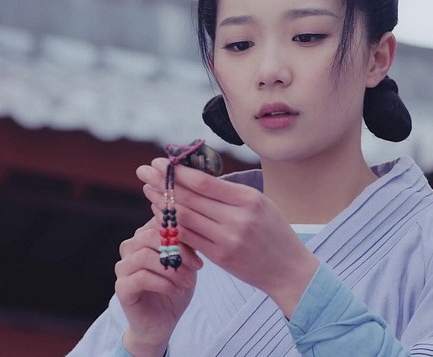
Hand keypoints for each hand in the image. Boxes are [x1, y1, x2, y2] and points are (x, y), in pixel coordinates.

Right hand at [114, 200, 202, 355]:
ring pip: (145, 256)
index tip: (200, 254)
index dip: (182, 234)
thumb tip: (194, 224)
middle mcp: (129, 247)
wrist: (162, 323)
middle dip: (179, 251)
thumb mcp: (186, 263)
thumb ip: (186, 243)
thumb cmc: (175, 288)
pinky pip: (141, 278)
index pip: (159, 222)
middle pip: (150, 236)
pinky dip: (164, 284)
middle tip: (197, 267)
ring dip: (172, 270)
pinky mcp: (121, 287)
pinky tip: (177, 291)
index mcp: (144, 236)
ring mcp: (123, 267)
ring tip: (189, 282)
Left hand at [138, 159, 318, 316]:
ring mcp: (228, 239)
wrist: (288, 270)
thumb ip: (230, 193)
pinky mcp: (220, 257)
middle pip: (190, 198)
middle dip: (163, 182)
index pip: (204, 182)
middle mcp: (238, 218)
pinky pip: (188, 237)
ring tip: (147, 190)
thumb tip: (194, 176)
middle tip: (143, 170)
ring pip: (185, 218)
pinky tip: (160, 214)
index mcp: (249, 199)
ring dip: (162, 203)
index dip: (178, 171)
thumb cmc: (274, 232)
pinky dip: (171, 225)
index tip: (160, 162)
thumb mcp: (261, 203)